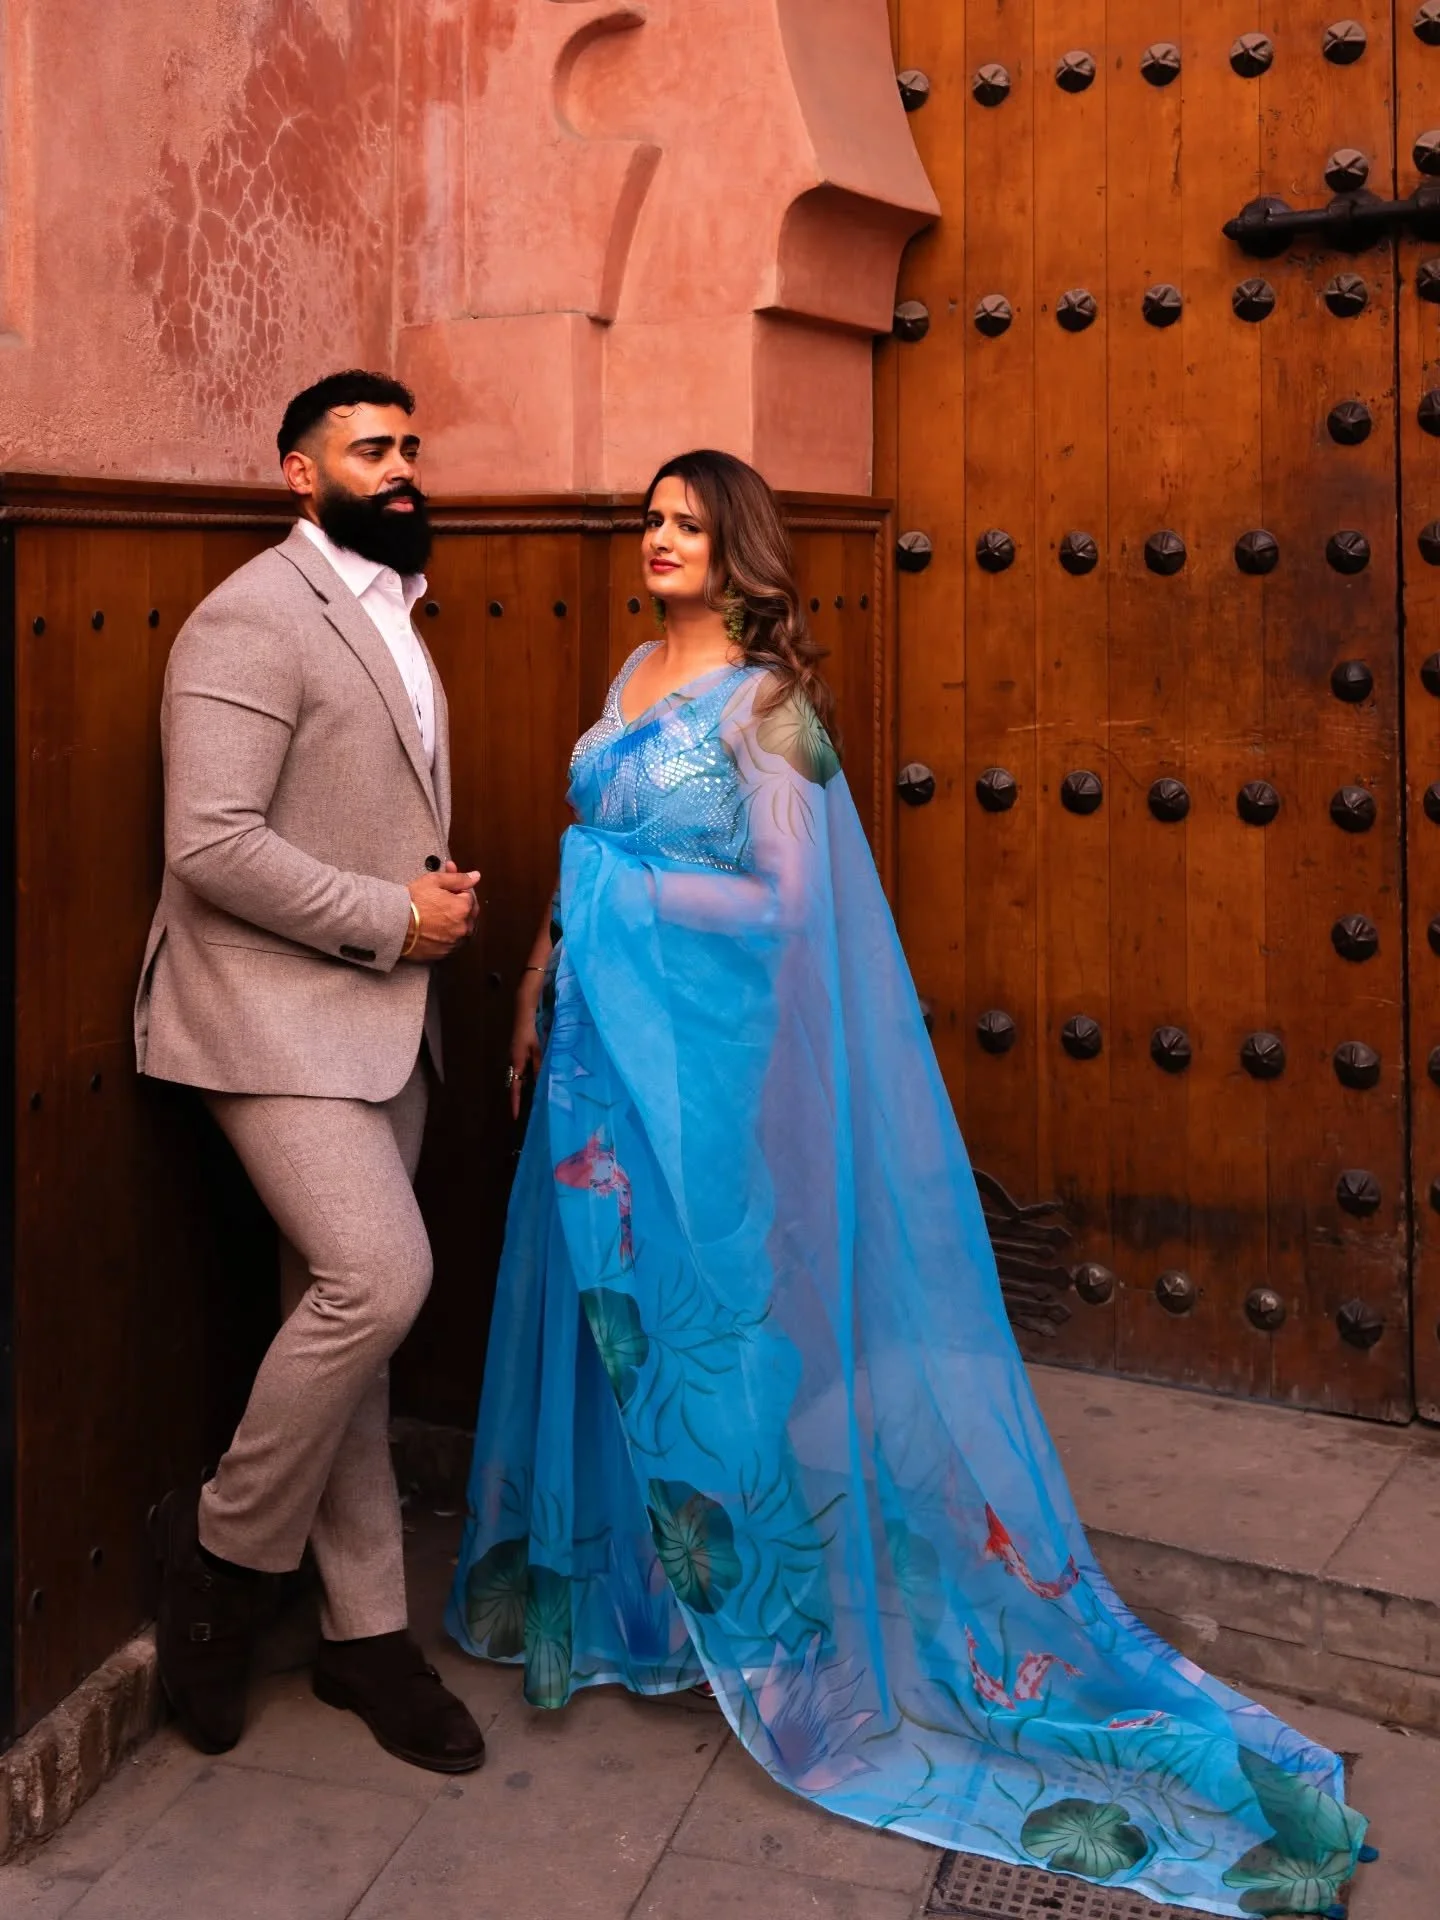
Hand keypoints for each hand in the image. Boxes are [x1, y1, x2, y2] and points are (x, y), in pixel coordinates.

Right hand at [404, 862, 479, 960]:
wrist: (393, 924)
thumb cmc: (412, 901)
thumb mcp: (434, 881)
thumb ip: (458, 878)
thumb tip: (476, 876)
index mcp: (463, 908)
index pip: (469, 896)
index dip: (457, 890)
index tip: (444, 889)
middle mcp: (463, 927)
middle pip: (468, 914)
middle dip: (459, 906)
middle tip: (441, 901)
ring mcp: (454, 942)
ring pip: (461, 929)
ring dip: (455, 921)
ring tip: (437, 915)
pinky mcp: (443, 953)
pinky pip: (451, 942)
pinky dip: (446, 935)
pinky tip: (434, 929)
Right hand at [509, 984, 543, 1119]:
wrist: (522, 1016)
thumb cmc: (530, 1033)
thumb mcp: (537, 1050)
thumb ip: (539, 1065)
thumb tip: (540, 1081)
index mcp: (517, 1063)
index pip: (515, 1087)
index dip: (515, 1102)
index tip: (515, 1116)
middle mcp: (512, 1062)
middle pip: (514, 1084)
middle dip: (517, 1097)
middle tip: (521, 1111)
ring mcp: (513, 1058)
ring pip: (516, 1077)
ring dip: (521, 1087)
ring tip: (527, 1100)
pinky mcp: (516, 1054)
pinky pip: (519, 1070)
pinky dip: (523, 1077)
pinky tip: (531, 1080)